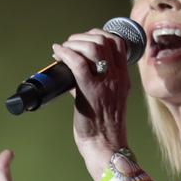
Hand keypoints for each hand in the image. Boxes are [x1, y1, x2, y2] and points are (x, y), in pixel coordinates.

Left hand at [51, 28, 130, 180]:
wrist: (106, 146)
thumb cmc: (102, 127)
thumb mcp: (108, 100)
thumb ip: (97, 84)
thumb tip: (74, 73)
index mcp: (123, 78)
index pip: (118, 43)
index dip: (100, 34)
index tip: (85, 39)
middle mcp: (117, 77)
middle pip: (105, 40)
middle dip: (84, 36)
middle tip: (70, 44)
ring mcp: (106, 83)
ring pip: (93, 47)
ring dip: (74, 43)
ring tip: (63, 48)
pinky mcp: (91, 91)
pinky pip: (79, 63)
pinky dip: (65, 53)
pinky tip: (57, 52)